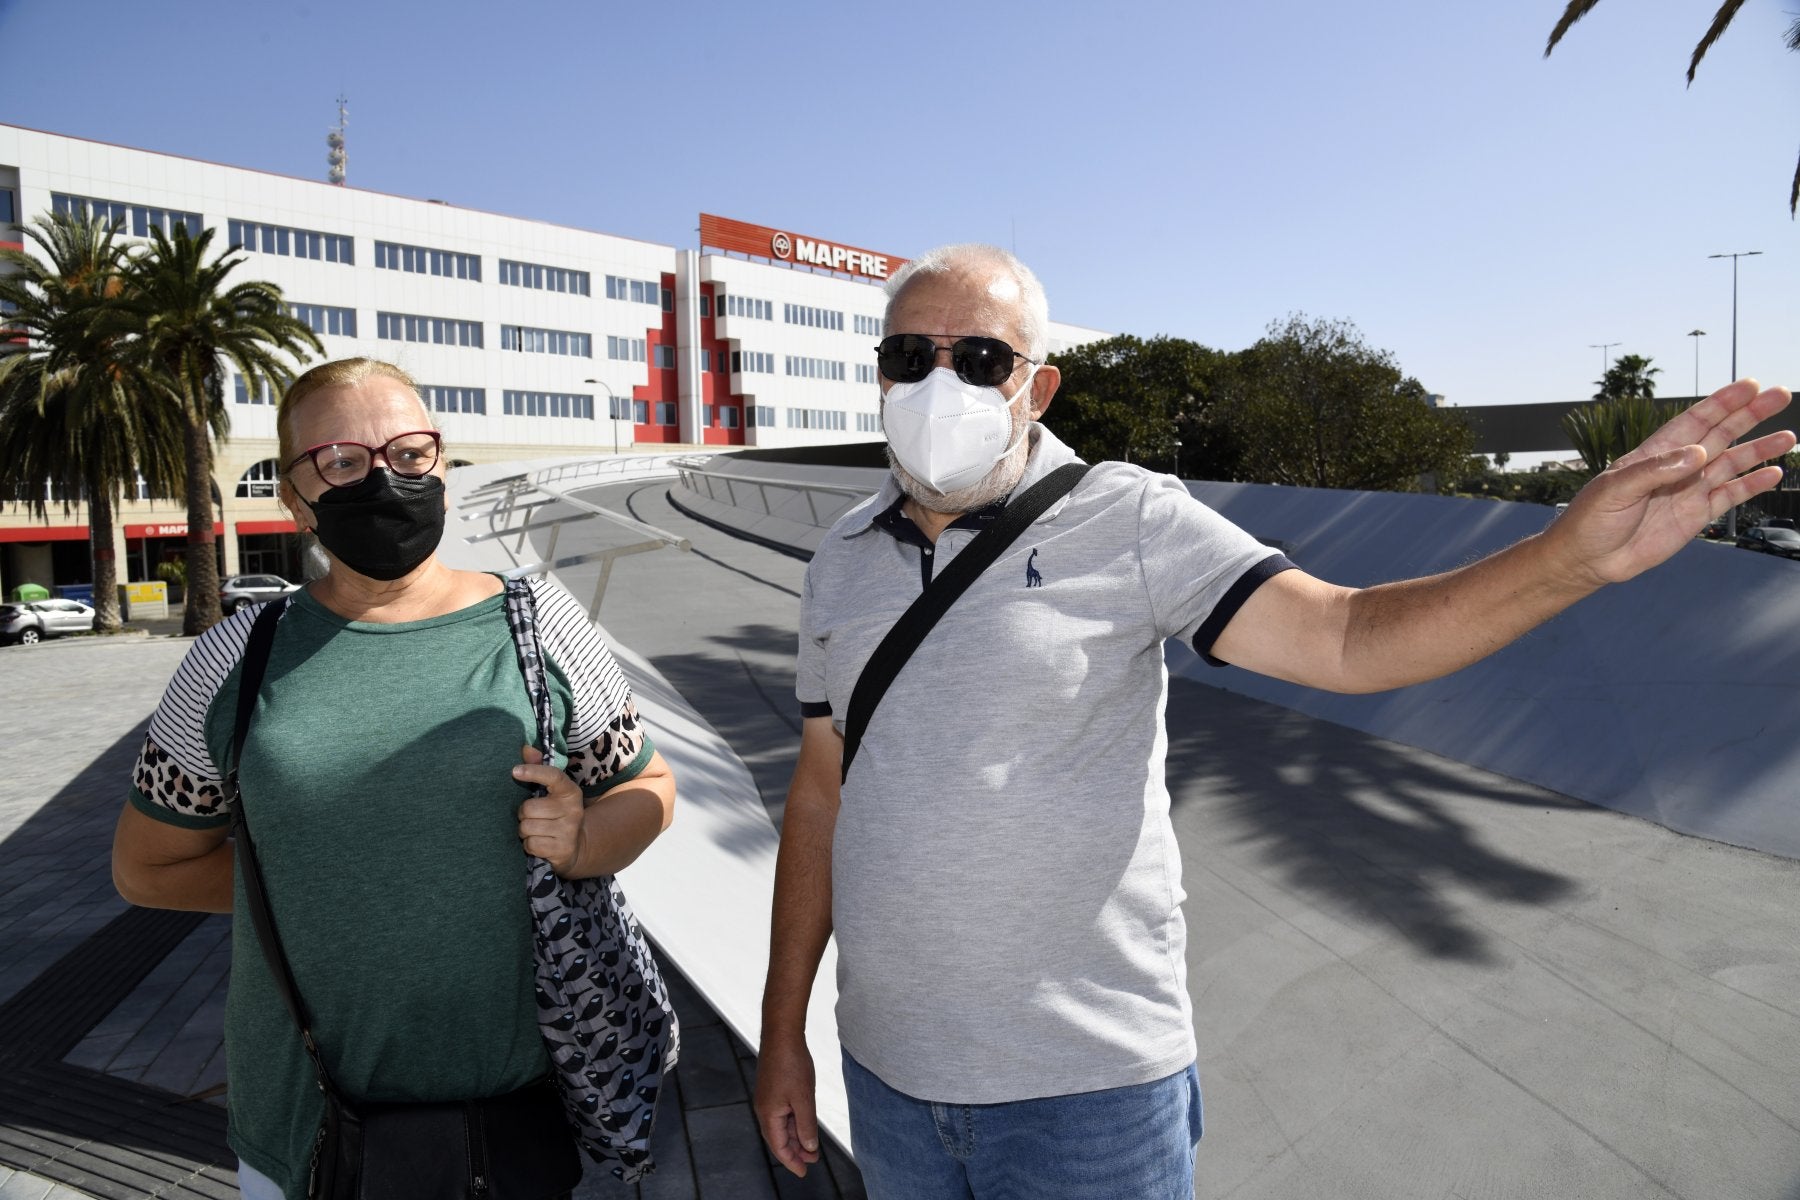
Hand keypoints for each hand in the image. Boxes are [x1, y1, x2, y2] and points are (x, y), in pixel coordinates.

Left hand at [514, 745, 585, 875]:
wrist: (576, 846)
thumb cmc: (556, 813)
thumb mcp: (552, 792)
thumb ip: (539, 769)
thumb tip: (526, 748)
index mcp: (570, 791)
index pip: (553, 776)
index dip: (534, 771)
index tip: (514, 771)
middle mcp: (573, 809)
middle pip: (529, 808)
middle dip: (523, 814)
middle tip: (532, 816)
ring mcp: (568, 830)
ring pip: (527, 827)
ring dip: (525, 831)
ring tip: (536, 830)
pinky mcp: (562, 850)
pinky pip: (531, 844)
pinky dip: (530, 845)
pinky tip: (539, 843)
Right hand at [753, 1033, 821, 1177]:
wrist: (782, 1034)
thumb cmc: (790, 1064)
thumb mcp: (804, 1098)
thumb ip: (806, 1125)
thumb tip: (808, 1147)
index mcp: (769, 1114)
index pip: (779, 1147)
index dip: (792, 1161)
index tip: (804, 1172)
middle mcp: (765, 1109)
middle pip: (779, 1138)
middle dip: (795, 1151)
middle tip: (813, 1161)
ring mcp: (768, 1099)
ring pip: (782, 1125)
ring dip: (796, 1136)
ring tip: (812, 1146)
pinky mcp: (773, 1089)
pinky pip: (783, 1113)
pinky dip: (794, 1122)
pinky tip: (805, 1123)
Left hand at [1551, 379, 1793, 586]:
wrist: (1588, 559)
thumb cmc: (1592, 519)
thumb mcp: (1614, 489)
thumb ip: (1655, 470)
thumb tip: (1698, 453)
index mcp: (1655, 453)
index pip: (1695, 420)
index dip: (1722, 402)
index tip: (1750, 385)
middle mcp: (1677, 467)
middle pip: (1721, 434)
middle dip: (1750, 414)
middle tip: (1780, 394)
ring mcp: (1689, 490)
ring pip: (1732, 463)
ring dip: (1759, 449)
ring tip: (1789, 438)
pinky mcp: (1695, 516)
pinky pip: (1729, 496)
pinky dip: (1751, 485)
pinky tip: (1773, 473)